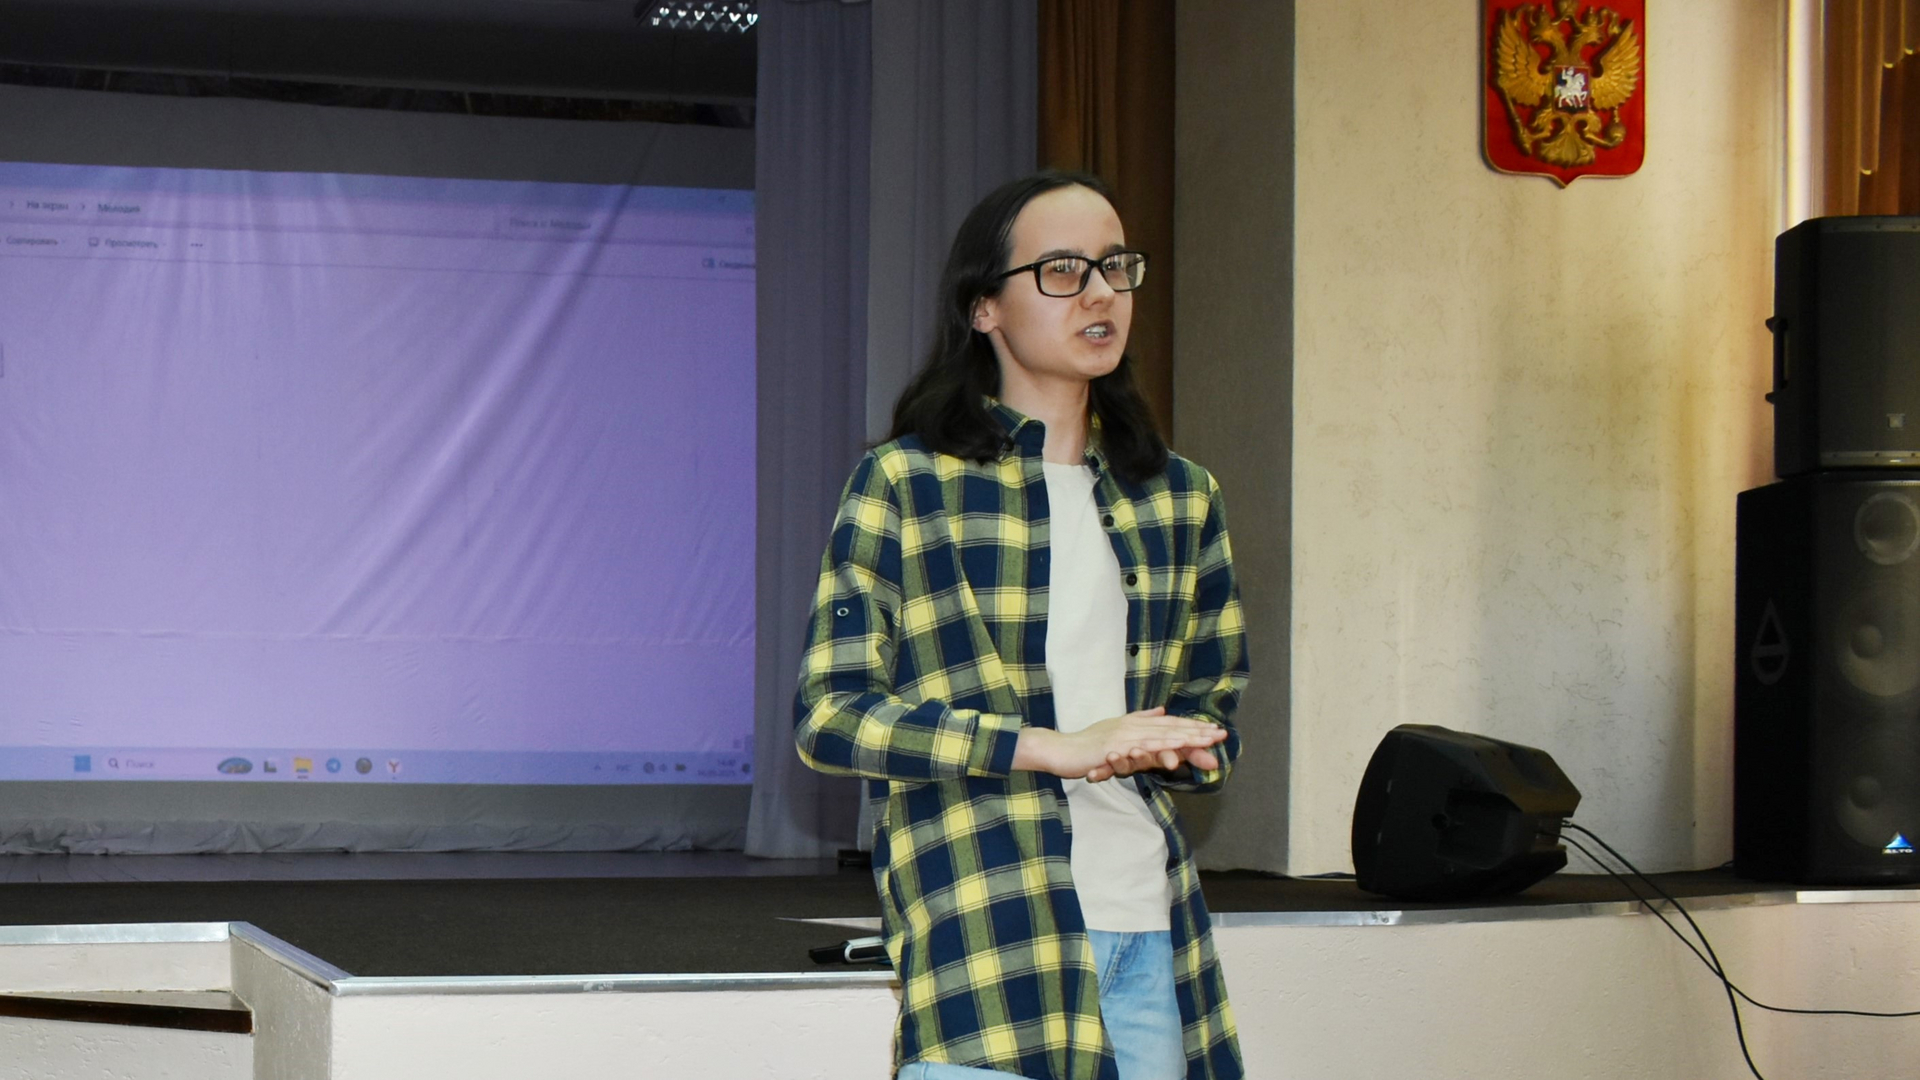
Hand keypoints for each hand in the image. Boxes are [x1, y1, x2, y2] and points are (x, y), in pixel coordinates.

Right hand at [1012, 708, 1226, 781]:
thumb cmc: (1087, 745)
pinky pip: (1141, 748)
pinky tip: (1176, 750)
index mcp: (1135, 723)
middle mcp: (1132, 726)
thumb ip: (1140, 720)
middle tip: (1221, 735)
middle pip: (1171, 728)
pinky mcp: (1115, 747)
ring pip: (1161, 736)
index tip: (1215, 731)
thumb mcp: (1116, 731)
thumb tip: (1162, 711)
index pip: (1169, 725)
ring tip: (1207, 741)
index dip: (1193, 727)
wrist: (1060, 750)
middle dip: (1197, 732)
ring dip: (1185, 738)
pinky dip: (1161, 747)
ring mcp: (1124, 735)